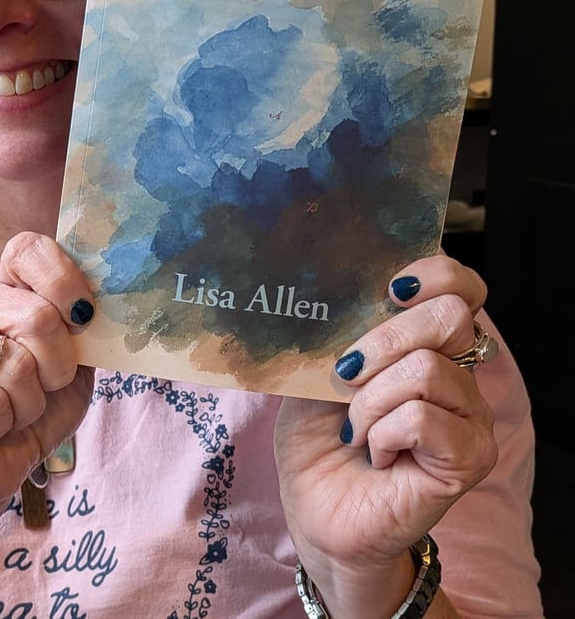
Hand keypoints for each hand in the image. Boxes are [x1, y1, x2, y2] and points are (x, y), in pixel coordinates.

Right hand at [0, 232, 94, 522]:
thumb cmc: (39, 407)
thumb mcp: (75, 362)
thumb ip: (84, 328)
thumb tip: (96, 305)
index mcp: (3, 285)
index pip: (28, 249)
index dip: (64, 281)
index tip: (83, 321)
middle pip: (35, 316)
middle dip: (58, 368)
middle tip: (44, 388)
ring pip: (14, 362)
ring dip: (31, 403)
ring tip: (15, 409)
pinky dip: (5, 423)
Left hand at [274, 255, 495, 616]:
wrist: (315, 508)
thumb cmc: (316, 436)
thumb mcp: (315, 370)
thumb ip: (338, 331)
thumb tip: (334, 290)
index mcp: (425, 343)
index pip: (460, 286)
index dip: (433, 275)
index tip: (388, 290)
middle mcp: (459, 373)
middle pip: (450, 316)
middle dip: (384, 339)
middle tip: (346, 374)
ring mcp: (470, 417)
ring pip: (428, 369)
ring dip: (370, 399)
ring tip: (355, 428)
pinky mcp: (469, 458)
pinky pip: (422, 417)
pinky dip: (381, 431)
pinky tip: (374, 452)